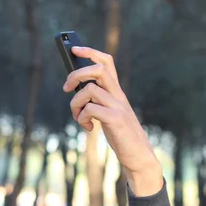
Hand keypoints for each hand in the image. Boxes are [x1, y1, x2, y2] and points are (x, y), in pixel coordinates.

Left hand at [63, 46, 162, 195]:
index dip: (89, 52)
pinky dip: (82, 118)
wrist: (139, 155)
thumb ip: (97, 102)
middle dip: (76, 74)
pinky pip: (90, 109)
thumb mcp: (108, 114)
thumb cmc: (121, 135)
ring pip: (89, 90)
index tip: (74, 49)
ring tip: (79, 117)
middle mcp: (118, 95)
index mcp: (117, 92)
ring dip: (75, 104)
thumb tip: (75, 90)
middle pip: (97, 69)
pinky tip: (89, 128)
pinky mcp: (115, 119)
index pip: (106, 62)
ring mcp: (118, 106)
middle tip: (66, 88)